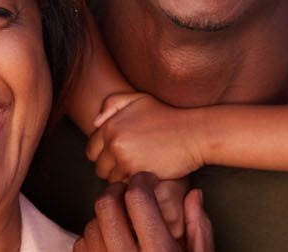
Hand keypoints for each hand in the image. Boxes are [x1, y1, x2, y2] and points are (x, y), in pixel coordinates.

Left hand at [73, 172, 212, 251]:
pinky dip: (91, 238)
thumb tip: (193, 194)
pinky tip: (109, 241)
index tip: (147, 180)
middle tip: (129, 192)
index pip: (138, 199)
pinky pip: (80, 247)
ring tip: (121, 220)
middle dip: (117, 191)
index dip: (141, 181)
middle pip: (106, 206)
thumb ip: (199, 228)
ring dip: (103, 217)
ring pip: (90, 225)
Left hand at [87, 92, 203, 181]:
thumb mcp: (140, 100)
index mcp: (111, 124)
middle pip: (99, 167)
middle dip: (113, 167)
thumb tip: (95, 124)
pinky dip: (134, 183)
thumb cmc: (168, 117)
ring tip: (141, 167)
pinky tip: (147, 173)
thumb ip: (113, 104)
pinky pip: (126, 186)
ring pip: (111, 179)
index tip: (123, 153)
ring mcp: (124, 158)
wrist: (195, 132)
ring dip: (124, 177)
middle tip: (133, 162)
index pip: (92, 150)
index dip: (106, 154)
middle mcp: (114, 141)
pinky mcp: (137, 172)